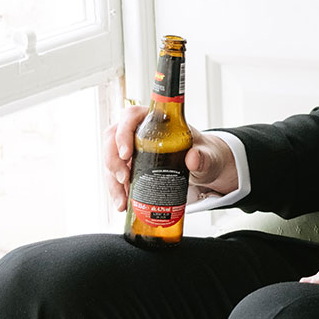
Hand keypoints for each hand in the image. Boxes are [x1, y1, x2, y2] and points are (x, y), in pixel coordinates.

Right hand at [103, 107, 239, 211]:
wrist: (204, 167)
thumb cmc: (203, 153)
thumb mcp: (207, 155)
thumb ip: (203, 157)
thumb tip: (193, 159)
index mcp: (155, 119)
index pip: (131, 116)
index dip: (123, 133)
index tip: (126, 154)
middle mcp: (139, 131)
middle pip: (112, 138)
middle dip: (113, 161)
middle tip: (123, 179)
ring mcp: (132, 149)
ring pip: (111, 159)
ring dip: (112, 181)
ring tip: (122, 200)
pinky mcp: (130, 165)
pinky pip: (116, 175)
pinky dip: (117, 190)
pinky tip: (122, 203)